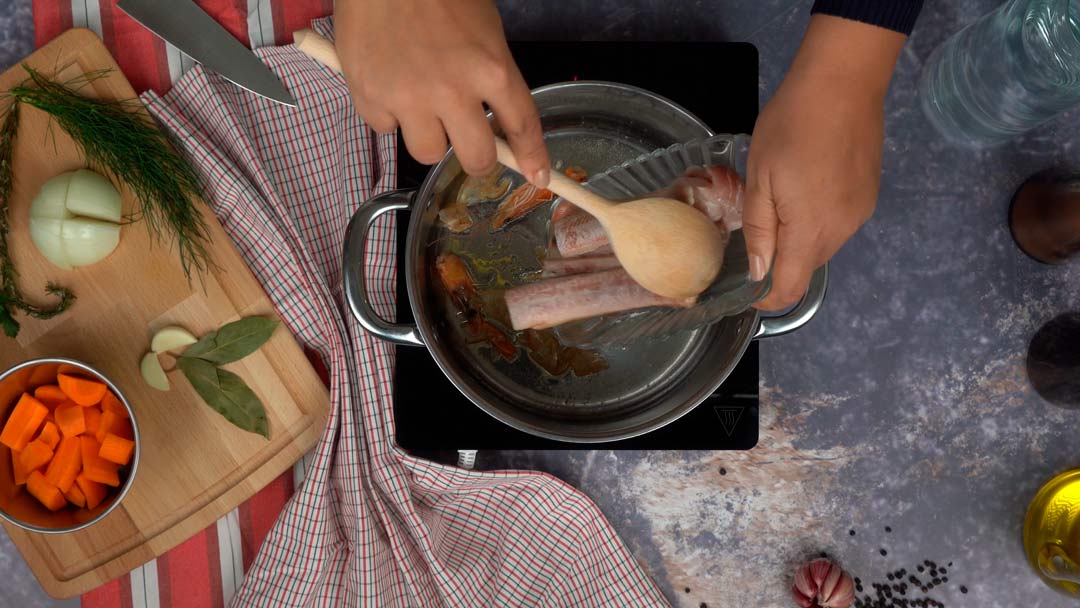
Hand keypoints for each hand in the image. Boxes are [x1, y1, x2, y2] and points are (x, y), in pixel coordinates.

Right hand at [334, 0, 549, 185]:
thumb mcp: (483, 26)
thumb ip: (491, 73)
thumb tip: (496, 116)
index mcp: (490, 67)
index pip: (522, 125)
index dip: (532, 157)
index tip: (538, 176)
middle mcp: (453, 91)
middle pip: (476, 158)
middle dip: (478, 159)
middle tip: (470, 147)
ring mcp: (409, 98)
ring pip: (427, 153)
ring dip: (428, 136)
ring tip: (419, 103)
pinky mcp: (370, 98)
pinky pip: (385, 128)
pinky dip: (388, 113)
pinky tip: (387, 82)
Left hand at [744, 15, 904, 309]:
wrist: (842, 83)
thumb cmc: (790, 126)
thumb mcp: (760, 178)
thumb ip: (759, 230)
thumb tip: (758, 275)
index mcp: (810, 230)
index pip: (790, 288)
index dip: (765, 299)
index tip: (744, 291)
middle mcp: (841, 231)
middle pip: (805, 268)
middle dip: (778, 265)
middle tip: (751, 236)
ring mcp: (859, 214)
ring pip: (821, 246)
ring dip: (797, 240)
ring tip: (777, 205)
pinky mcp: (869, 197)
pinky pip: (837, 225)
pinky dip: (816, 221)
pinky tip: (803, 190)